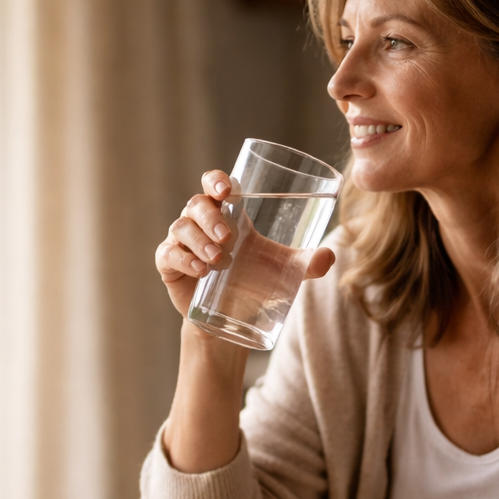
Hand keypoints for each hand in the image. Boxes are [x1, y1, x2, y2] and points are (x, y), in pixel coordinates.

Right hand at [155, 169, 335, 319]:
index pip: (213, 184)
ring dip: (199, 241)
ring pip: (181, 227)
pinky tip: (200, 270)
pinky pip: (168, 254)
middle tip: (228, 238)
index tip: (227, 189)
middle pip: (196, 204)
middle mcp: (199, 222)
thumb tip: (329, 257)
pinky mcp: (168, 265)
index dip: (216, 180)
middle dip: (211, 218)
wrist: (227, 317)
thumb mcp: (280, 269)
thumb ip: (305, 262)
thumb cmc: (251, 281)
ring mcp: (181, 242)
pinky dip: (183, 259)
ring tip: (218, 260)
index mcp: (224, 212)